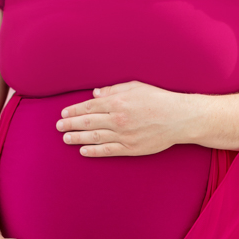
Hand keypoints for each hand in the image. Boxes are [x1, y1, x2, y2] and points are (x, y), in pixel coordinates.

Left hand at [56, 81, 188, 156]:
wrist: (179, 118)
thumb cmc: (158, 99)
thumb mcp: (135, 87)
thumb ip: (113, 90)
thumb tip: (95, 94)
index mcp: (117, 102)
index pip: (89, 106)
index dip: (74, 111)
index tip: (64, 114)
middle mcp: (117, 119)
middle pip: (88, 122)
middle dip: (71, 124)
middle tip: (58, 126)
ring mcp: (123, 135)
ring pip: (94, 137)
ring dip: (77, 138)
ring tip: (65, 138)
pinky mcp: (130, 148)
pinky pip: (107, 150)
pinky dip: (93, 151)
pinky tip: (83, 151)